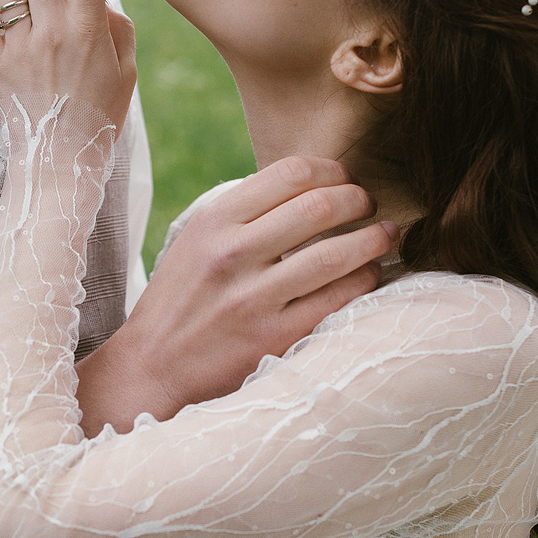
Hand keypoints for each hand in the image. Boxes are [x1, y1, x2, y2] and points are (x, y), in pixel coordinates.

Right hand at [76, 159, 399, 430]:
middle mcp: (232, 254)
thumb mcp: (196, 241)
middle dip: (357, 199)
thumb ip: (243, 214)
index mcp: (214, 221)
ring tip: (386, 234)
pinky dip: (363, 281)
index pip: (290, 173)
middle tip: (368, 204)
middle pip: (319, 206)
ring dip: (373, 239)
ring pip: (334, 254)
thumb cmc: (181, 299)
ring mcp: (252, 298)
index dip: (331, 170)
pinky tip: (369, 274)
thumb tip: (312, 188)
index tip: (344, 179)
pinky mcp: (272, 337)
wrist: (151, 367)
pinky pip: (335, 300)